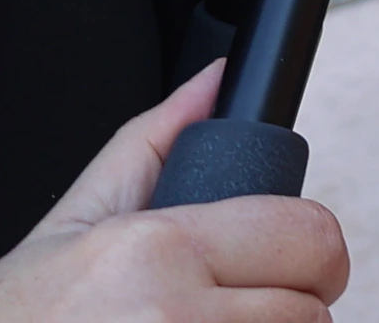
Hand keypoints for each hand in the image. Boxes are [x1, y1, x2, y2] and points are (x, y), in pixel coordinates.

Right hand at [0, 63, 348, 322]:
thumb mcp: (65, 228)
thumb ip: (150, 146)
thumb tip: (216, 79)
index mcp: (154, 249)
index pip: (310, 236)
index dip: (310, 253)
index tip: (289, 266)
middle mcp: (173, 318)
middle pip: (313, 309)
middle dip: (289, 310)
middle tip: (236, 312)